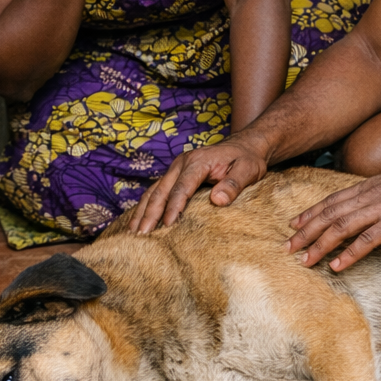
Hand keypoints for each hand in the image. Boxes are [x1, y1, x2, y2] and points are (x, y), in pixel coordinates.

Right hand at [127, 134, 270, 233]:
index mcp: (198, 162)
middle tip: (142, 235)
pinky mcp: (176, 175)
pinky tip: (139, 220)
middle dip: (150, 213)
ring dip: (142, 211)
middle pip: (161, 190)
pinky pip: (157, 190)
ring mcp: (177, 168)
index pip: (182, 188)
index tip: (167, 226)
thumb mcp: (248, 170)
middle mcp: (182, 163)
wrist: (246, 145)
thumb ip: (234, 185)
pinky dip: (146, 205)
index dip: (174, 208)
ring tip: (132, 232)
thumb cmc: (248, 159)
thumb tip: (217, 201)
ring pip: (154, 190)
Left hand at [284, 151, 380, 270]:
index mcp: (371, 186)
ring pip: (343, 226)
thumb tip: (370, 208)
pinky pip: (369, 239)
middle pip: (330, 214)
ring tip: (304, 261)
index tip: (293, 225)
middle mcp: (371, 195)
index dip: (310, 213)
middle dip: (306, 232)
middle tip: (287, 248)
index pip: (333, 200)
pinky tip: (337, 265)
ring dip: (320, 245)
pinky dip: (350, 253)